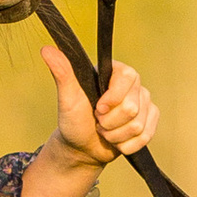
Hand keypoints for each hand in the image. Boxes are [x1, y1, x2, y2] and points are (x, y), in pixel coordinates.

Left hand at [39, 45, 158, 169]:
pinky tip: (117, 141)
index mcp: (116, 72)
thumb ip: (62, 73)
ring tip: (105, 131)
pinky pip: (145, 137)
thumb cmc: (74, 120)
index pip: (128, 78)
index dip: (112, 98)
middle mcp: (134, 85)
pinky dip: (127, 145)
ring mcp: (145, 103)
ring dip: (116, 135)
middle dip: (110, 122)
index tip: (97, 108)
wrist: (82, 146)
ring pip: (138, 125)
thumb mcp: (67, 98)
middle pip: (132, 108)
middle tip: (98, 121)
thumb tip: (46, 49)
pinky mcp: (150, 121)